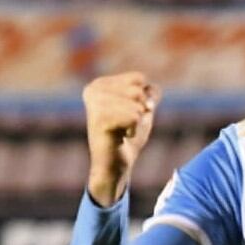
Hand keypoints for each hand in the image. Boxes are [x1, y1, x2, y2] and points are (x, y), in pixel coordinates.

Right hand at [83, 71, 159, 205]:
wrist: (115, 166)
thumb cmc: (127, 137)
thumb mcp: (142, 109)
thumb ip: (149, 93)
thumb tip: (150, 93)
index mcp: (100, 84)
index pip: (139, 78)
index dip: (143, 100)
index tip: (128, 115)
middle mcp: (93, 90)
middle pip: (138, 90)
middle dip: (140, 110)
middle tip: (125, 125)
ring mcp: (94, 104)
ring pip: (137, 103)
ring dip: (137, 122)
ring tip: (122, 132)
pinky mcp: (99, 119)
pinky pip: (134, 116)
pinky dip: (134, 129)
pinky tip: (121, 137)